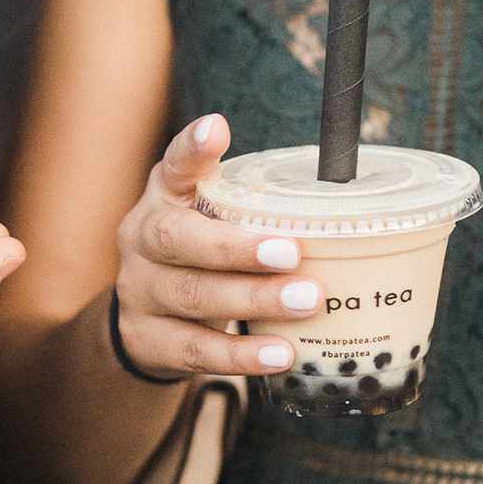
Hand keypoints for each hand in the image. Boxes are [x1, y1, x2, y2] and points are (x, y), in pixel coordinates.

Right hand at [114, 115, 319, 379]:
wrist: (148, 324)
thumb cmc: (201, 258)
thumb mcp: (214, 222)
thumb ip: (257, 205)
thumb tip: (343, 201)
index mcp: (163, 198)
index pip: (171, 167)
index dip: (192, 150)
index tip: (216, 129)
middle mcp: (141, 239)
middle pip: (176, 238)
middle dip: (234, 247)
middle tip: (292, 252)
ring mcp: (139, 291)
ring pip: (190, 295)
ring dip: (252, 298)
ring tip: (307, 302)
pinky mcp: (146, 339)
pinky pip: (194, 349)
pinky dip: (239, 354)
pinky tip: (280, 353)